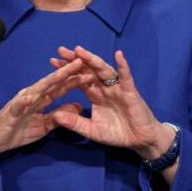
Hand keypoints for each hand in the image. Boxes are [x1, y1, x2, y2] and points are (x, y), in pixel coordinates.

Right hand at [0, 58, 90, 179]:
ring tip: (62, 72)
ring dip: (49, 80)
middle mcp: (32, 95)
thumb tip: (78, 105)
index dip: (75, 80)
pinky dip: (25, 101)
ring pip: (38, 89)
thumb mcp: (45, 125)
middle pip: (53, 82)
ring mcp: (22, 101)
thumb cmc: (18, 130)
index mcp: (40, 98)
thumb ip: (60, 114)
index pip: (61, 87)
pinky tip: (32, 96)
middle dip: (67, 72)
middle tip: (82, 61)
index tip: (90, 73)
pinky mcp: (12, 111)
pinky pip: (20, 105)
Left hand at [49, 46, 174, 160]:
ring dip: (92, 59)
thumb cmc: (117, 133)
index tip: (52, 61)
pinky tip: (118, 55)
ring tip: (80, 51)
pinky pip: (126, 77)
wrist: (139, 141)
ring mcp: (117, 88)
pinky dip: (123, 66)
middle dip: (75, 60)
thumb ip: (76, 123)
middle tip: (61, 50)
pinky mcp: (130, 92)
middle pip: (88, 70)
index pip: (78, 79)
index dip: (67, 70)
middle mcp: (105, 87)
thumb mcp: (92, 130)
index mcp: (95, 95)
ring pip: (103, 70)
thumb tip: (56, 116)